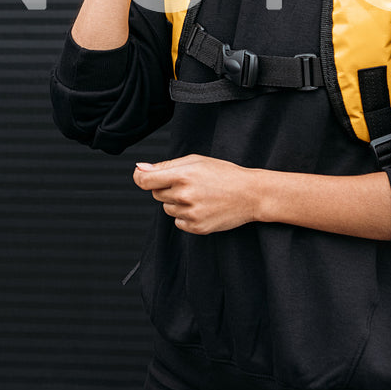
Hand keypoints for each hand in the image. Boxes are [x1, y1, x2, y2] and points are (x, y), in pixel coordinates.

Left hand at [132, 154, 260, 233]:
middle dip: (166, 188)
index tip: (142, 176)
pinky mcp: (197, 228)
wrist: (250, 194)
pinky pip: (178, 222)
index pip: (145, 180)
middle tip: (188, 184)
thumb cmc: (223, 174)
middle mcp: (184, 195)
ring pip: (167, 209)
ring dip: (177, 203)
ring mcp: (191, 213)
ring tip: (198, 196)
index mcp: (182, 175)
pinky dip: (185, 216)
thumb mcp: (196, 161)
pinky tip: (202, 208)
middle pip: (156, 194)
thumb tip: (140, 168)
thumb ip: (165, 166)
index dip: (140, 177)